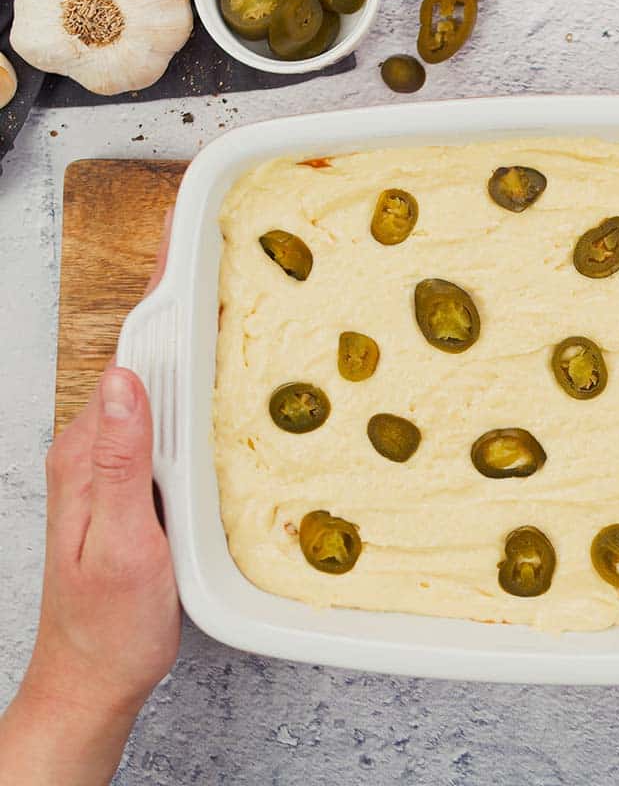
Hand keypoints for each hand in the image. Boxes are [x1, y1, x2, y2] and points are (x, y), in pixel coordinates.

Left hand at [0, 220, 179, 785]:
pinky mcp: (134, 479)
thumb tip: (125, 382)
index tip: (183, 243)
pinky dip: (195, 384)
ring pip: (159, 384)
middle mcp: (97, 448)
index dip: (160, 297)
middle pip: (147, 358)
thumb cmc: (109, 623)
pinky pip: (166, 416)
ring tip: (231, 291)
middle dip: (181, 299)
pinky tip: (223, 374)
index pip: (131, 358)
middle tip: (226, 251)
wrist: (95, 673)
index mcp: (90, 454)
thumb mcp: (119, 546)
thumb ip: (118, 463)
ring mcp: (115, 463)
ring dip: (192, 336)